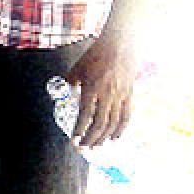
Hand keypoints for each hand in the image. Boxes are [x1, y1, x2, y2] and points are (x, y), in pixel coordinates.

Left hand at [66, 31, 136, 147]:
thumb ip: (70, 83)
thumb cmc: (96, 55)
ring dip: (104, 137)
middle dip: (90, 138)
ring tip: (96, 146)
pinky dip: (121, 129)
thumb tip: (64, 94)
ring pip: (113, 123)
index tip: (74, 138)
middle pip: (99, 123)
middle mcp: (107, 95)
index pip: (85, 114)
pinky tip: (115, 137)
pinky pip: (126, 116)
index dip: (79, 129)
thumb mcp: (77, 68)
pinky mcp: (129, 95)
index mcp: (92, 88)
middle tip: (84, 147)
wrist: (119, 46)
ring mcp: (120, 96)